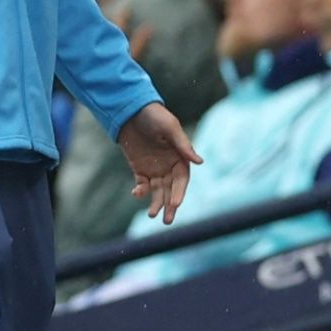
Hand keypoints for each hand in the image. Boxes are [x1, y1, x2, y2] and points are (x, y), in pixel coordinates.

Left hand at [118, 103, 203, 225]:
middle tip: (167, 221)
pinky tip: (137, 194)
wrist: (131, 110)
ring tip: (152, 215)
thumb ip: (183, 145)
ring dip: (156, 203)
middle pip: (171, 189)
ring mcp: (154, 168)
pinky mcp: (140, 168)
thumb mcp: (170, 128)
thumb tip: (200, 162)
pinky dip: (140, 191)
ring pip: (157, 190)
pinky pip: (142, 183)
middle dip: (169, 205)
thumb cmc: (154, 116)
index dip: (179, 192)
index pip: (182, 180)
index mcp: (180, 158)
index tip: (174, 204)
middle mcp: (169, 166)